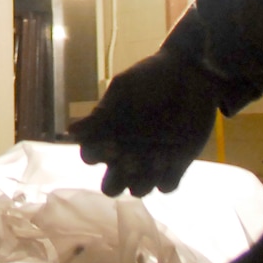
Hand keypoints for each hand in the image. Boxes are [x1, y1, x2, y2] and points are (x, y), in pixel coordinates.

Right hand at [68, 50, 220, 195]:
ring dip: (143, 180)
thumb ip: (102, 113)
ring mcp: (151, 161)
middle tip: (131, 159)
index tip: (111, 142)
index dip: (96, 154)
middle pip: (111, 185)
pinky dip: (167, 177)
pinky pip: (167, 186)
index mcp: (109, 133)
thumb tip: (71, 131)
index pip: (90, 155)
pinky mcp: (177, 164)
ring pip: (138, 190)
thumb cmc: (151, 77)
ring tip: (158, 155)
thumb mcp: (124, 89)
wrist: (190, 72)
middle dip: (117, 179)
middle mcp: (126, 152)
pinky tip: (172, 156)